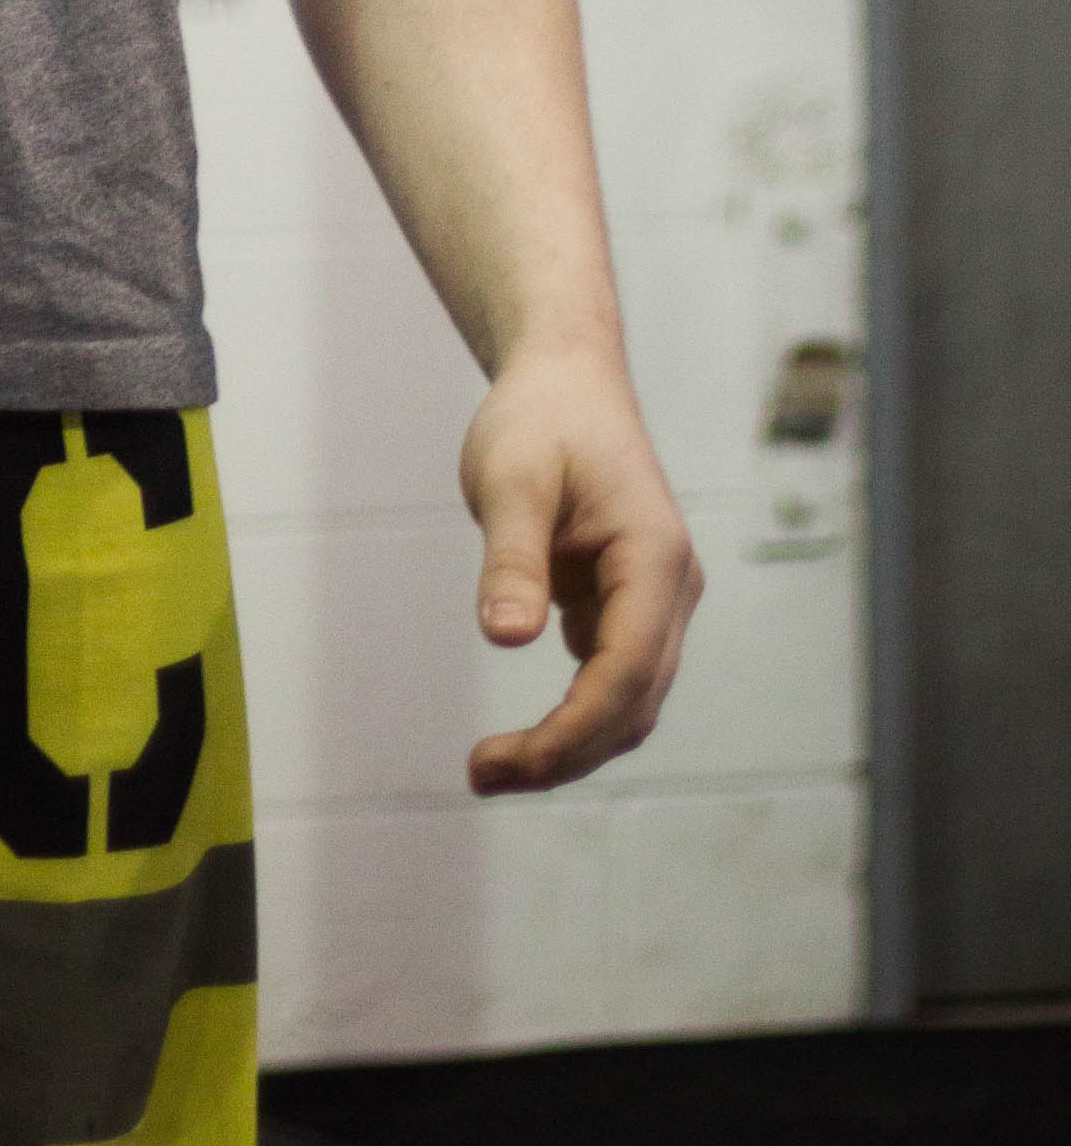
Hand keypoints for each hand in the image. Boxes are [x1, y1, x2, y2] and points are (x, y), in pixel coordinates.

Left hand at [458, 343, 700, 790]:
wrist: (565, 377)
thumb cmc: (540, 418)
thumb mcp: (511, 478)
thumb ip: (512, 557)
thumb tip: (508, 637)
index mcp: (655, 559)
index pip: (625, 673)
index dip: (572, 731)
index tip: (510, 762)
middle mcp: (670, 589)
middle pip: (632, 703)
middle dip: (565, 752)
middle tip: (482, 776)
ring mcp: (655, 600)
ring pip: (627, 699)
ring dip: (570, 742)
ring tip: (493, 767)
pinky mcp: (628, 603)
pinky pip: (611, 676)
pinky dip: (574, 714)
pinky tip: (522, 732)